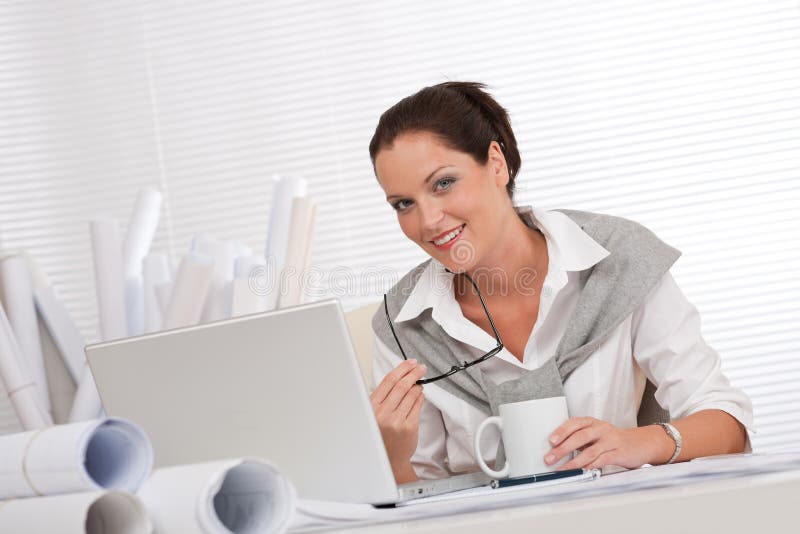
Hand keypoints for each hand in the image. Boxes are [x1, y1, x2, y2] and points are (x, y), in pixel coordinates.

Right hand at [370, 359, 426, 469]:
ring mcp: (396, 421)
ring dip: (418, 385)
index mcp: (371, 406)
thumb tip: (400, 376)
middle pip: (401, 385)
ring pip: (411, 394)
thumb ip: (383, 397)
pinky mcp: (409, 427)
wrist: (388, 458)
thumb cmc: (381, 434)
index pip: (388, 381)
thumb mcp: (374, 413)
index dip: (401, 369)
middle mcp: (382, 413)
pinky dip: (420, 397)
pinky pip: (417, 405)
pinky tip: (420, 394)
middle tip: (421, 367)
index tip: (410, 363)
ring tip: (420, 381)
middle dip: (413, 373)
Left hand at [544, 417, 665, 469]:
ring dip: (573, 461)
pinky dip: (590, 466)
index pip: (574, 423)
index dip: (562, 431)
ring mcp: (611, 441)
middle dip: (562, 448)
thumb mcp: (596, 434)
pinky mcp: (619, 453)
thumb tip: (557, 449)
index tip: (550, 440)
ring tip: (562, 469)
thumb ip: (580, 439)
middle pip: (579, 436)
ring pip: (589, 450)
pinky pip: (602, 460)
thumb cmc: (614, 439)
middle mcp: (601, 429)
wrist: (642, 443)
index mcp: (593, 422)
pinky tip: (582, 471)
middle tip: (550, 458)